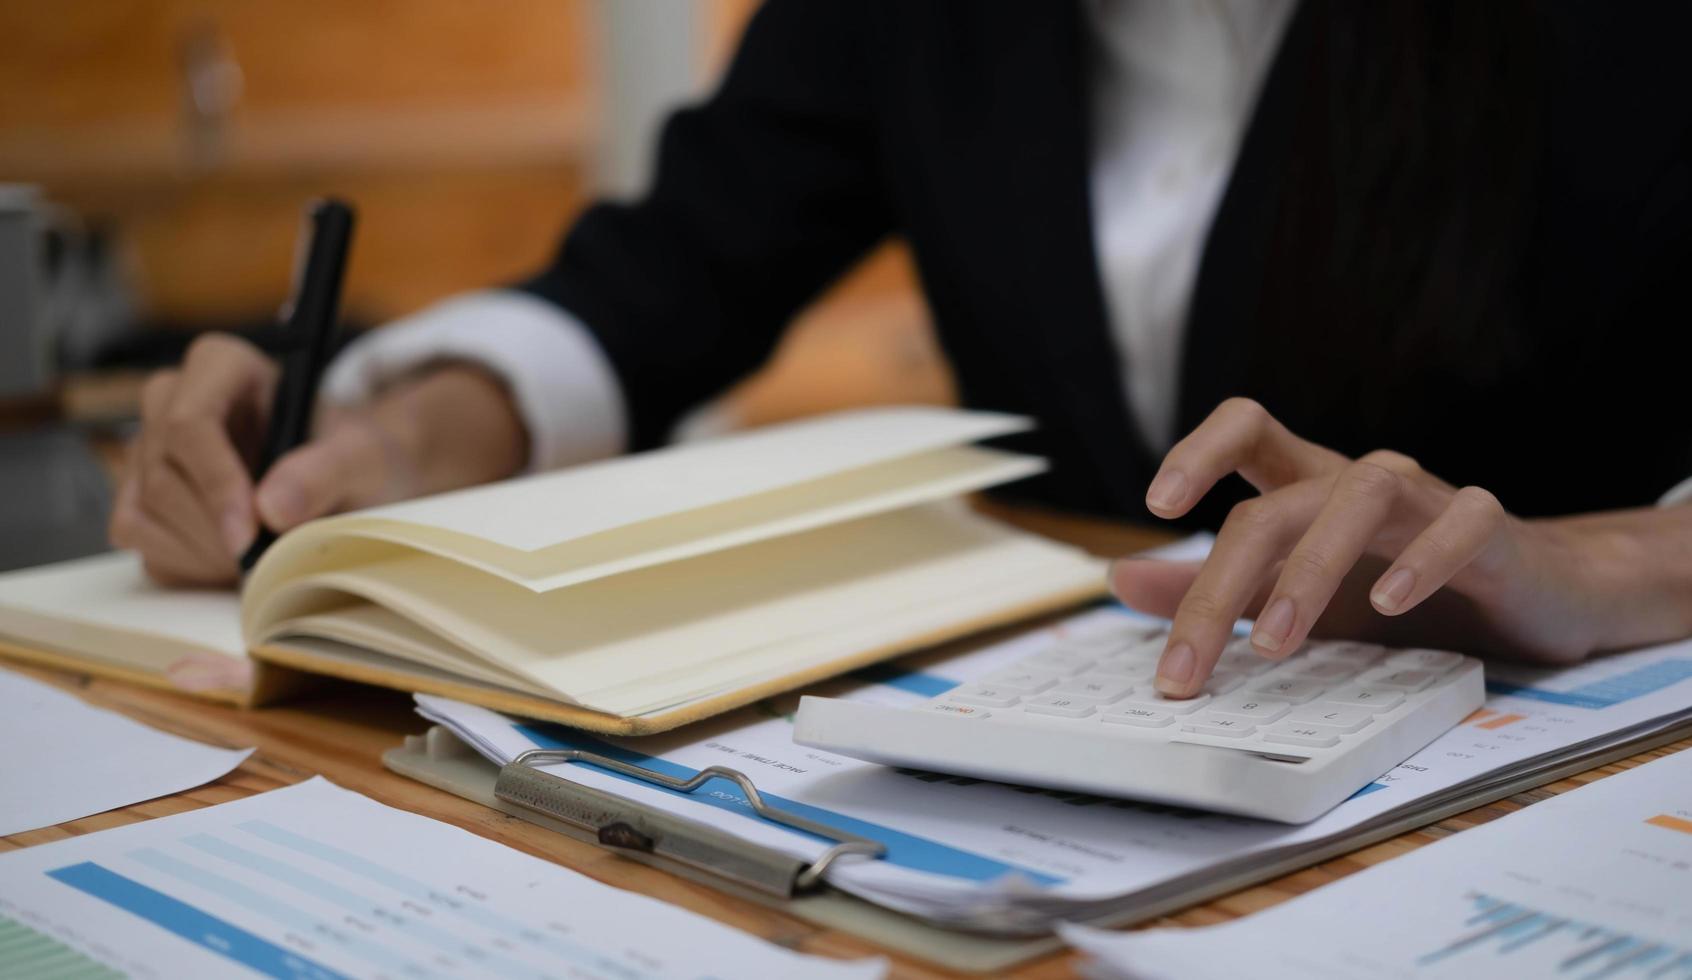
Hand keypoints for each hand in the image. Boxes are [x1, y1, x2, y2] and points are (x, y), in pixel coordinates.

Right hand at [110, 335, 527, 585]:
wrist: (349, 482)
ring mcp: (148, 447)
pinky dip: (187, 563)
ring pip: (144, 510)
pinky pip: (140, 537)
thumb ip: (326, 472)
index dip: (215, 485)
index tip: (249, 536)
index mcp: (222, 365)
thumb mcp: (364, 458)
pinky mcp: (140, 494)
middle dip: (216, 531)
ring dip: (202, 552)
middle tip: (268, 561)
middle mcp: (172, 398)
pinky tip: (232, 561)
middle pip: (163, 475)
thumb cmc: (355, 457)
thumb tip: (272, 507)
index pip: (189, 423)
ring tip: (260, 557)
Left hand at [1108, 398, 1626, 697]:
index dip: (1197, 451)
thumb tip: (1118, 579)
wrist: (1530, 595)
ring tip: (1275, 644)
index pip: (1245, 429)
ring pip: (1361, 497)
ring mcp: (1426, 497)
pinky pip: (1459, 524)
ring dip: (1310, 570)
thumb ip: (1212, 587)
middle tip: (1188, 663)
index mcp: (1307, 485)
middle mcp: (1357, 480)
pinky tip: (1388, 605)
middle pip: (1278, 505)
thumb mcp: (1293, 596)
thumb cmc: (1400, 589)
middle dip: (1224, 585)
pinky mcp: (1491, 528)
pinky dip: (1422, 560)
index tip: (1156, 506)